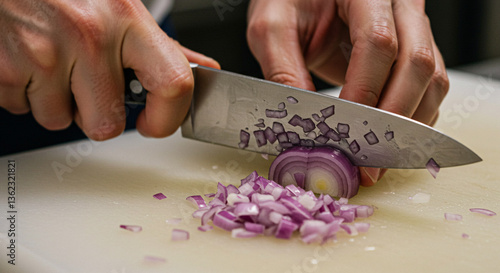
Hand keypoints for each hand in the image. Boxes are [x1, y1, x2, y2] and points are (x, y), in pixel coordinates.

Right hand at [0, 0, 218, 139]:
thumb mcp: (121, 8)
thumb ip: (162, 46)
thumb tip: (203, 69)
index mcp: (128, 20)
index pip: (173, 85)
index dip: (166, 119)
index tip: (154, 124)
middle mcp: (89, 36)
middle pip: (107, 124)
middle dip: (96, 114)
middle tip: (86, 83)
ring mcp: (45, 53)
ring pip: (60, 121)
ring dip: (56, 102)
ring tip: (51, 62)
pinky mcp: (6, 68)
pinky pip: (22, 109)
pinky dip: (24, 94)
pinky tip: (28, 61)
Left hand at [247, 0, 448, 185]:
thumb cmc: (289, 3)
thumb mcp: (272, 28)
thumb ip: (282, 70)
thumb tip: (304, 124)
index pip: (378, 43)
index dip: (364, 91)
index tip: (344, 129)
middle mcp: (399, 6)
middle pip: (416, 63)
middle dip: (393, 118)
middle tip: (368, 160)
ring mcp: (413, 27)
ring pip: (432, 78)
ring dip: (409, 124)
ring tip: (379, 159)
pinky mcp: (414, 48)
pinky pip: (430, 86)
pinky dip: (414, 118)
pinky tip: (390, 140)